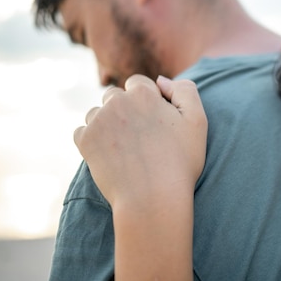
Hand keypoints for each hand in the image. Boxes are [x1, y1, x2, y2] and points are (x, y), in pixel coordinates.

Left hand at [73, 74, 207, 207]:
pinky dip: (93, 140)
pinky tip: (109, 155)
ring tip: (125, 149)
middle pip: (115, 96)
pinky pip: (83, 131)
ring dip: (107, 124)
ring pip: (98, 113)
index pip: (138, 83)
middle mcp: (117, 101)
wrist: (153, 199)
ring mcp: (98, 121)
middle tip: (140, 137)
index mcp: (144, 93)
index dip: (148, 100)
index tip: (154, 122)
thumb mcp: (197, 121)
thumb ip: (185, 91)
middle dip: (125, 109)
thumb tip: (160, 81)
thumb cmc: (180, 162)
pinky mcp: (85, 141)